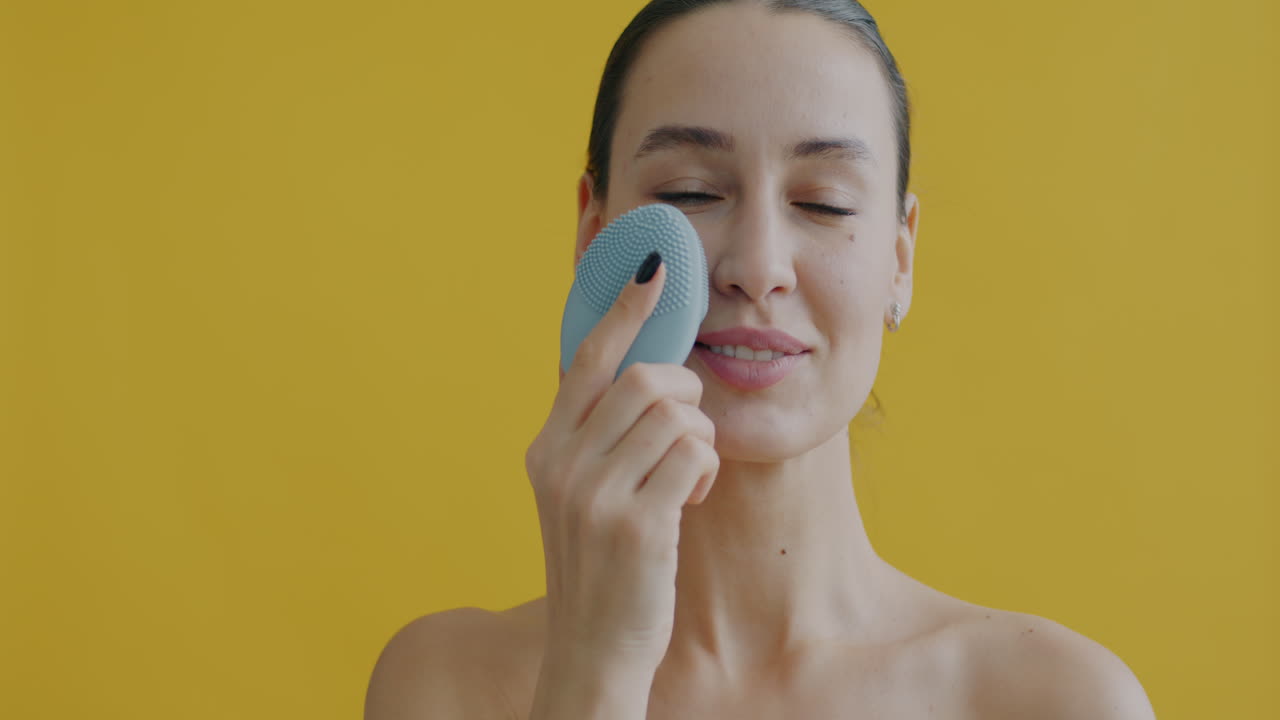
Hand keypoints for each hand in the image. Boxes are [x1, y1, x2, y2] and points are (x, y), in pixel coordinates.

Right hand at [526, 254, 718, 675]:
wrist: (593, 651)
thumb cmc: (602, 569)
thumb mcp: (581, 496)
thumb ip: (597, 439)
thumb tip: (643, 376)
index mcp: (546, 449)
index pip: (587, 359)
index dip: (623, 308)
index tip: (652, 268)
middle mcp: (562, 463)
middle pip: (644, 378)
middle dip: (685, 395)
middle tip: (690, 430)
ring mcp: (594, 493)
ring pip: (676, 413)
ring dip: (699, 438)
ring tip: (689, 476)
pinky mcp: (636, 523)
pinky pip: (695, 453)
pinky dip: (707, 468)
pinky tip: (694, 497)